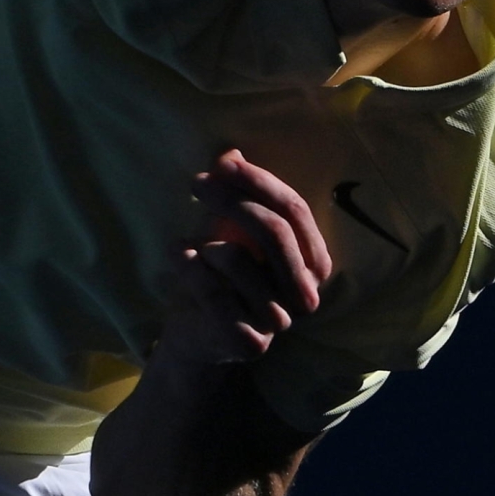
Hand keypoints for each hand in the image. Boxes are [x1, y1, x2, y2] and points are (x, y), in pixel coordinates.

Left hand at [157, 150, 333, 372]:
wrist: (195, 333)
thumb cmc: (219, 274)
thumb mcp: (230, 228)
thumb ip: (237, 194)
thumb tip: (230, 152)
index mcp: (314, 264)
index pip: (295, 211)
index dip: (260, 182)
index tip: (224, 162)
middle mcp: (306, 294)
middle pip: (274, 230)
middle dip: (231, 199)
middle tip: (197, 183)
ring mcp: (280, 322)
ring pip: (235, 257)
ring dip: (203, 243)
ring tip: (193, 250)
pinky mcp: (249, 343)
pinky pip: (210, 289)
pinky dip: (187, 266)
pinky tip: (180, 259)